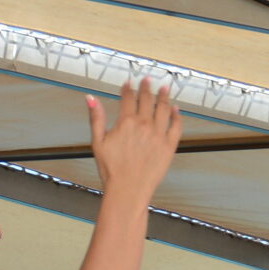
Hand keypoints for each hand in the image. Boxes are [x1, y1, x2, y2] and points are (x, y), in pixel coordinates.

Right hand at [88, 80, 181, 201]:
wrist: (128, 189)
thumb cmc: (112, 170)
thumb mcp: (98, 141)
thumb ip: (96, 118)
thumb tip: (90, 99)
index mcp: (126, 122)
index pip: (128, 98)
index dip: (128, 88)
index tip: (129, 83)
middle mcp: (144, 125)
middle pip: (147, 100)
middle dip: (147, 87)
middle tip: (148, 80)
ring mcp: (159, 135)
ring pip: (164, 109)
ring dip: (164, 96)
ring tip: (164, 88)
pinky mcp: (169, 146)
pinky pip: (176, 126)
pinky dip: (177, 116)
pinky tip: (176, 110)